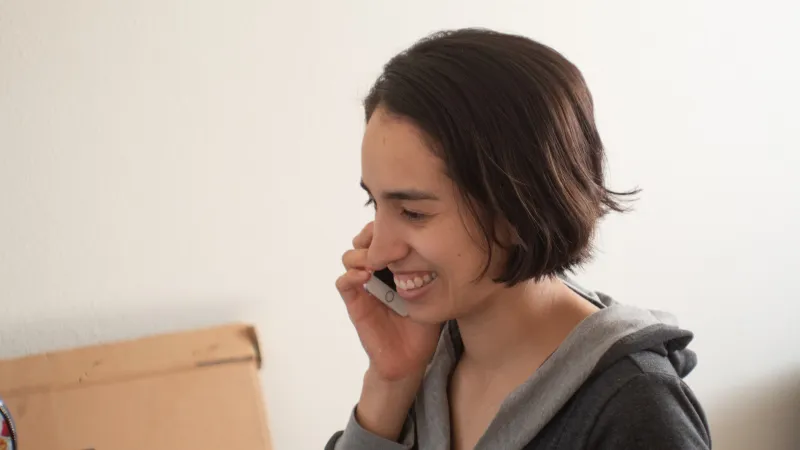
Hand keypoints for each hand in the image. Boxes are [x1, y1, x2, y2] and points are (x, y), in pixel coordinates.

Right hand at [336, 222, 441, 381]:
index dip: (388, 227)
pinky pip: (344, 283)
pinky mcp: (355, 303)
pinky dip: (351, 275)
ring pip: (350, 257)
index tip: (402, 227)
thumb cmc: (424, 326)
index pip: (385, 236)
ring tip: (376, 259)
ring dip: (362, 253)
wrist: (410, 359)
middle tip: (385, 238)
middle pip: (364, 240)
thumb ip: (436, 272)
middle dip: (372, 235)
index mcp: (395, 267)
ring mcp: (364, 287)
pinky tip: (366, 276)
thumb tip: (452, 245)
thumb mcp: (435, 293)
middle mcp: (377, 273)